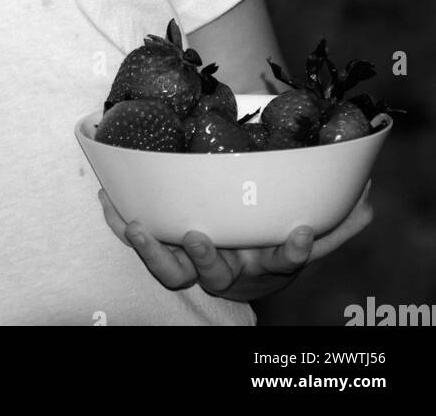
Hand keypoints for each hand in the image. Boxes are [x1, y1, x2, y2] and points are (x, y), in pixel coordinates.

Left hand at [97, 181, 372, 303]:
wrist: (235, 252)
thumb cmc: (270, 239)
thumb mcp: (302, 231)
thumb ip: (333, 221)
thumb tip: (366, 199)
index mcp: (261, 262)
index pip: (280, 260)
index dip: (290, 251)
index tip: (299, 234)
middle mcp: (225, 269)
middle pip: (212, 275)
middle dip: (205, 260)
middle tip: (199, 236)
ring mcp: (190, 262)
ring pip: (169, 271)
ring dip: (152, 251)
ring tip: (136, 227)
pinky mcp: (162, 247)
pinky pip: (138, 239)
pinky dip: (118, 221)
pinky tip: (108, 198)